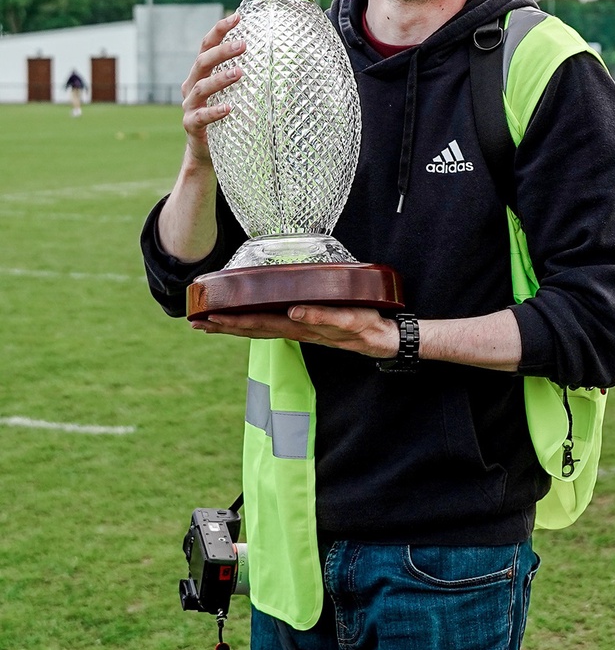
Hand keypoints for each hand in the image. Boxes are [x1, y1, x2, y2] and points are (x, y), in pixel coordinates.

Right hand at [180, 11, 246, 164]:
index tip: (237, 17)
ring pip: (201, 87)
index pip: (207, 46)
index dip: (220, 30)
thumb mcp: (237, 95)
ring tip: (240, 73)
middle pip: (203, 62)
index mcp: (201, 73)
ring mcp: (190, 105)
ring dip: (220, 78)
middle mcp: (192, 85)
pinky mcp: (191, 125)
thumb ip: (249, 80)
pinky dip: (214, 111)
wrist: (206, 152)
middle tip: (244, 45)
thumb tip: (284, 63)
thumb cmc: (226, 118)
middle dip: (222, 51)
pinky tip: (229, 109)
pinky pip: (201, 116)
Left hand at [190, 304, 399, 358]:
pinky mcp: (307, 327)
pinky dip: (257, 325)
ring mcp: (301, 329)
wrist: (382, 338)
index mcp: (301, 325)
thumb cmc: (366, 325)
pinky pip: (277, 326)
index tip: (208, 318)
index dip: (233, 320)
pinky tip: (243, 322)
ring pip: (261, 329)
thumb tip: (293, 312)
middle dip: (224, 326)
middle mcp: (296, 328)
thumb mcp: (347, 320)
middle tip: (196, 323)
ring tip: (209, 323)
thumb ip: (321, 316)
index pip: (259, 323)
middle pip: (253, 328)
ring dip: (234, 327)